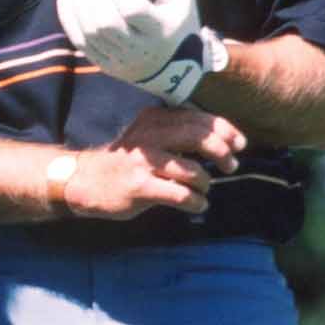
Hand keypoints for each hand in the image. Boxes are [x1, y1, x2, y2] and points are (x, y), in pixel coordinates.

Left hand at [55, 0, 214, 104]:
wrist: (175, 68)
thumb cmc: (176, 19)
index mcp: (161, 30)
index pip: (132, 8)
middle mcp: (139, 50)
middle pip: (105, 21)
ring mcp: (119, 60)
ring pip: (89, 31)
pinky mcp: (103, 64)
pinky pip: (78, 41)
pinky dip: (68, 15)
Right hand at [61, 106, 247, 219]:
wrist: (85, 180)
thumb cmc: (126, 160)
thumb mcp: (149, 136)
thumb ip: (177, 133)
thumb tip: (220, 139)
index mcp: (155, 119)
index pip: (197, 118)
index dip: (225, 130)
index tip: (239, 144)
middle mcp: (149, 135)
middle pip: (197, 137)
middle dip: (221, 152)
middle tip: (231, 166)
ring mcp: (143, 161)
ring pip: (191, 170)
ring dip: (205, 183)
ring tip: (203, 190)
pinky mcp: (139, 187)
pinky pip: (179, 195)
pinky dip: (195, 202)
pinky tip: (197, 205)